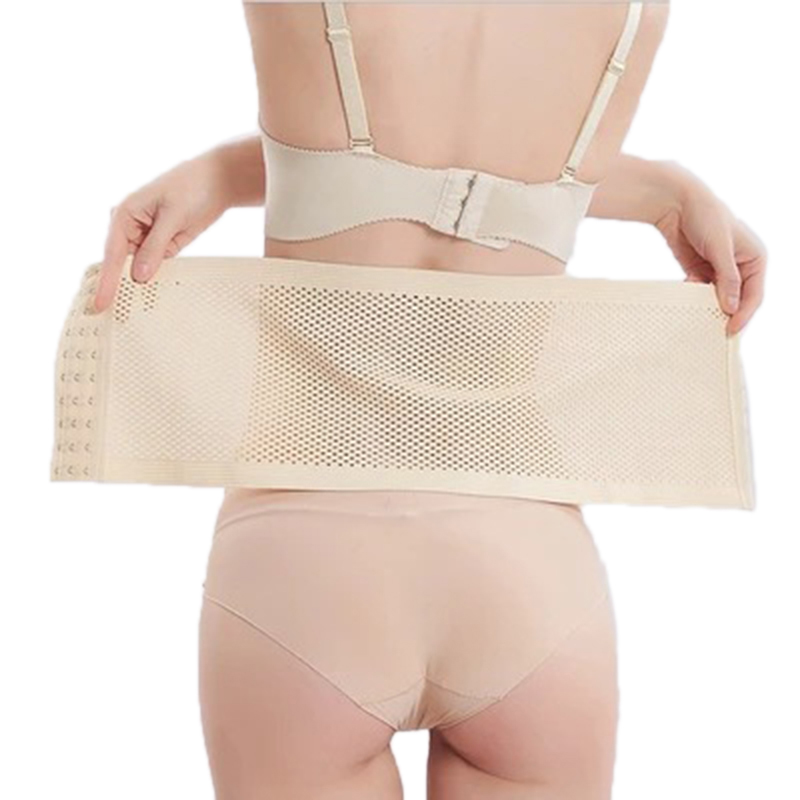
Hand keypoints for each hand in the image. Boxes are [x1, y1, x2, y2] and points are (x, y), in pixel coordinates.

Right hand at [92, 153, 230, 312]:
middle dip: (118, 287)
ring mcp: (146, 238)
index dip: (106, 281)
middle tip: (109, 315)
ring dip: (137, 286)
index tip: (100, 304)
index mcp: (124, 214)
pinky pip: (155, 267)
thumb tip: (139, 276)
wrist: (217, 181)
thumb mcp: (173, 217)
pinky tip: (151, 297)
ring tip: (129, 312)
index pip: (112, 254)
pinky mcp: (163, 245)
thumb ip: (156, 247)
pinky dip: (154, 280)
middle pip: (120, 264)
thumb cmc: (192, 187)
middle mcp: (130, 227)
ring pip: (137, 268)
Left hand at [653, 164, 766, 336]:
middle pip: (737, 300)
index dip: (743, 315)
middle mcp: (741, 266)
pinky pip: (700, 291)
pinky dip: (694, 295)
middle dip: (726, 314)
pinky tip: (687, 289)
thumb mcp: (720, 248)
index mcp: (756, 258)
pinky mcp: (701, 271)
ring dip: (708, 305)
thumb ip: (727, 278)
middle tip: (714, 333)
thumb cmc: (705, 216)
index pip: (754, 295)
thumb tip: (731, 307)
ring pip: (718, 298)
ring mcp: (720, 270)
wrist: (677, 203)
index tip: (730, 330)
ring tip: (699, 316)